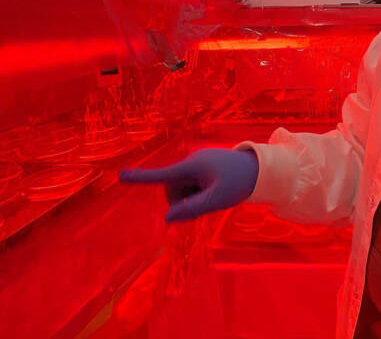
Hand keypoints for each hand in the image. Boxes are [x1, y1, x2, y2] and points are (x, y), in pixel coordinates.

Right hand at [119, 148, 258, 221]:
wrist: (260, 168)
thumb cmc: (239, 183)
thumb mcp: (216, 201)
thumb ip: (191, 210)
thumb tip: (167, 219)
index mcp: (192, 167)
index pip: (161, 175)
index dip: (140, 178)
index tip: (120, 177)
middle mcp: (191, 162)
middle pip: (172, 188)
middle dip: (180, 202)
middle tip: (202, 210)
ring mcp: (197, 163)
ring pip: (182, 187)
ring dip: (190, 198)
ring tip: (212, 198)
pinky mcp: (203, 166)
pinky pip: (192, 183)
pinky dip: (196, 192)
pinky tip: (213, 193)